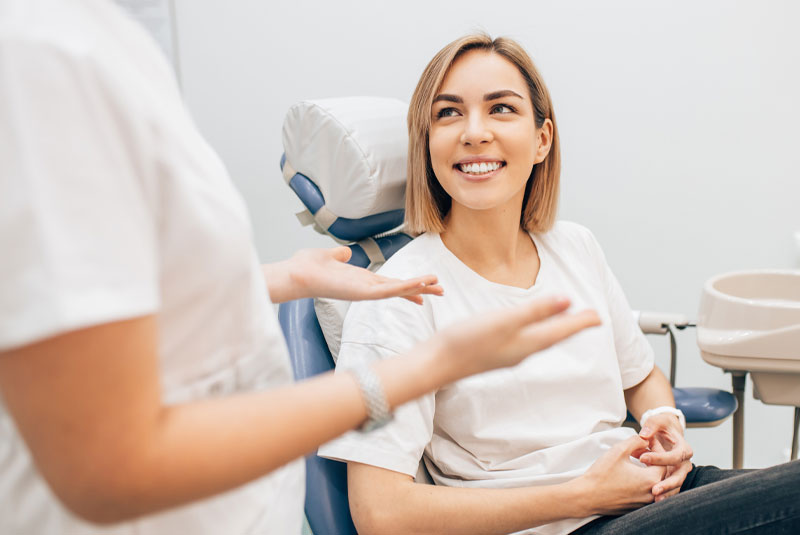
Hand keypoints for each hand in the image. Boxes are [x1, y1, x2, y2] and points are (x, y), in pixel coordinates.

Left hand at [264, 246, 443, 303]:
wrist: (295, 273)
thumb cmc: (307, 267)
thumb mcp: (329, 256)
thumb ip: (339, 255)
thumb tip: (344, 252)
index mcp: (361, 280)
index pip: (390, 283)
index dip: (408, 285)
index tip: (425, 288)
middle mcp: (365, 288)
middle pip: (399, 288)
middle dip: (420, 289)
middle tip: (442, 291)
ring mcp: (365, 292)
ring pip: (398, 290)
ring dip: (418, 287)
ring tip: (438, 286)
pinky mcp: (362, 293)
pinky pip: (389, 291)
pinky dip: (405, 288)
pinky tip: (420, 285)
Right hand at [431, 296, 600, 377]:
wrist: (437, 364)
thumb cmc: (467, 341)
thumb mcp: (505, 321)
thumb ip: (536, 311)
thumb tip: (567, 300)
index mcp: (528, 343)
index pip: (562, 331)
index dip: (581, 322)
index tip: (599, 316)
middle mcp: (522, 351)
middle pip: (555, 336)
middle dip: (572, 326)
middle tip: (590, 318)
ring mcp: (508, 354)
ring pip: (540, 339)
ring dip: (556, 329)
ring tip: (565, 320)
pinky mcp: (494, 352)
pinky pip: (525, 341)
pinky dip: (536, 332)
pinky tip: (529, 329)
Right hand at [577, 435, 665, 515]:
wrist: (587, 496)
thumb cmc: (602, 474)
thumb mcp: (619, 450)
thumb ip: (636, 441)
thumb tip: (646, 439)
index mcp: (651, 479)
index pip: (663, 460)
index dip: (656, 448)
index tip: (647, 440)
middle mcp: (651, 494)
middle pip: (660, 472)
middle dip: (652, 459)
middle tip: (640, 449)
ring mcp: (644, 503)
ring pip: (653, 483)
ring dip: (647, 470)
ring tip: (635, 460)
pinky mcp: (636, 507)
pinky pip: (645, 492)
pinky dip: (642, 481)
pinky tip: (630, 474)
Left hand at [638, 413, 692, 500]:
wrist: (665, 433)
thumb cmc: (661, 426)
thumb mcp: (657, 421)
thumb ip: (651, 425)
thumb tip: (644, 435)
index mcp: (683, 448)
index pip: (674, 456)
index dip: (659, 458)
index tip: (642, 458)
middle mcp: (684, 462)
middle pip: (680, 476)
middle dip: (668, 484)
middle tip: (654, 489)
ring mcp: (679, 472)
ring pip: (676, 485)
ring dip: (667, 493)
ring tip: (655, 499)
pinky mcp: (673, 478)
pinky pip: (671, 488)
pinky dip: (665, 494)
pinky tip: (654, 501)